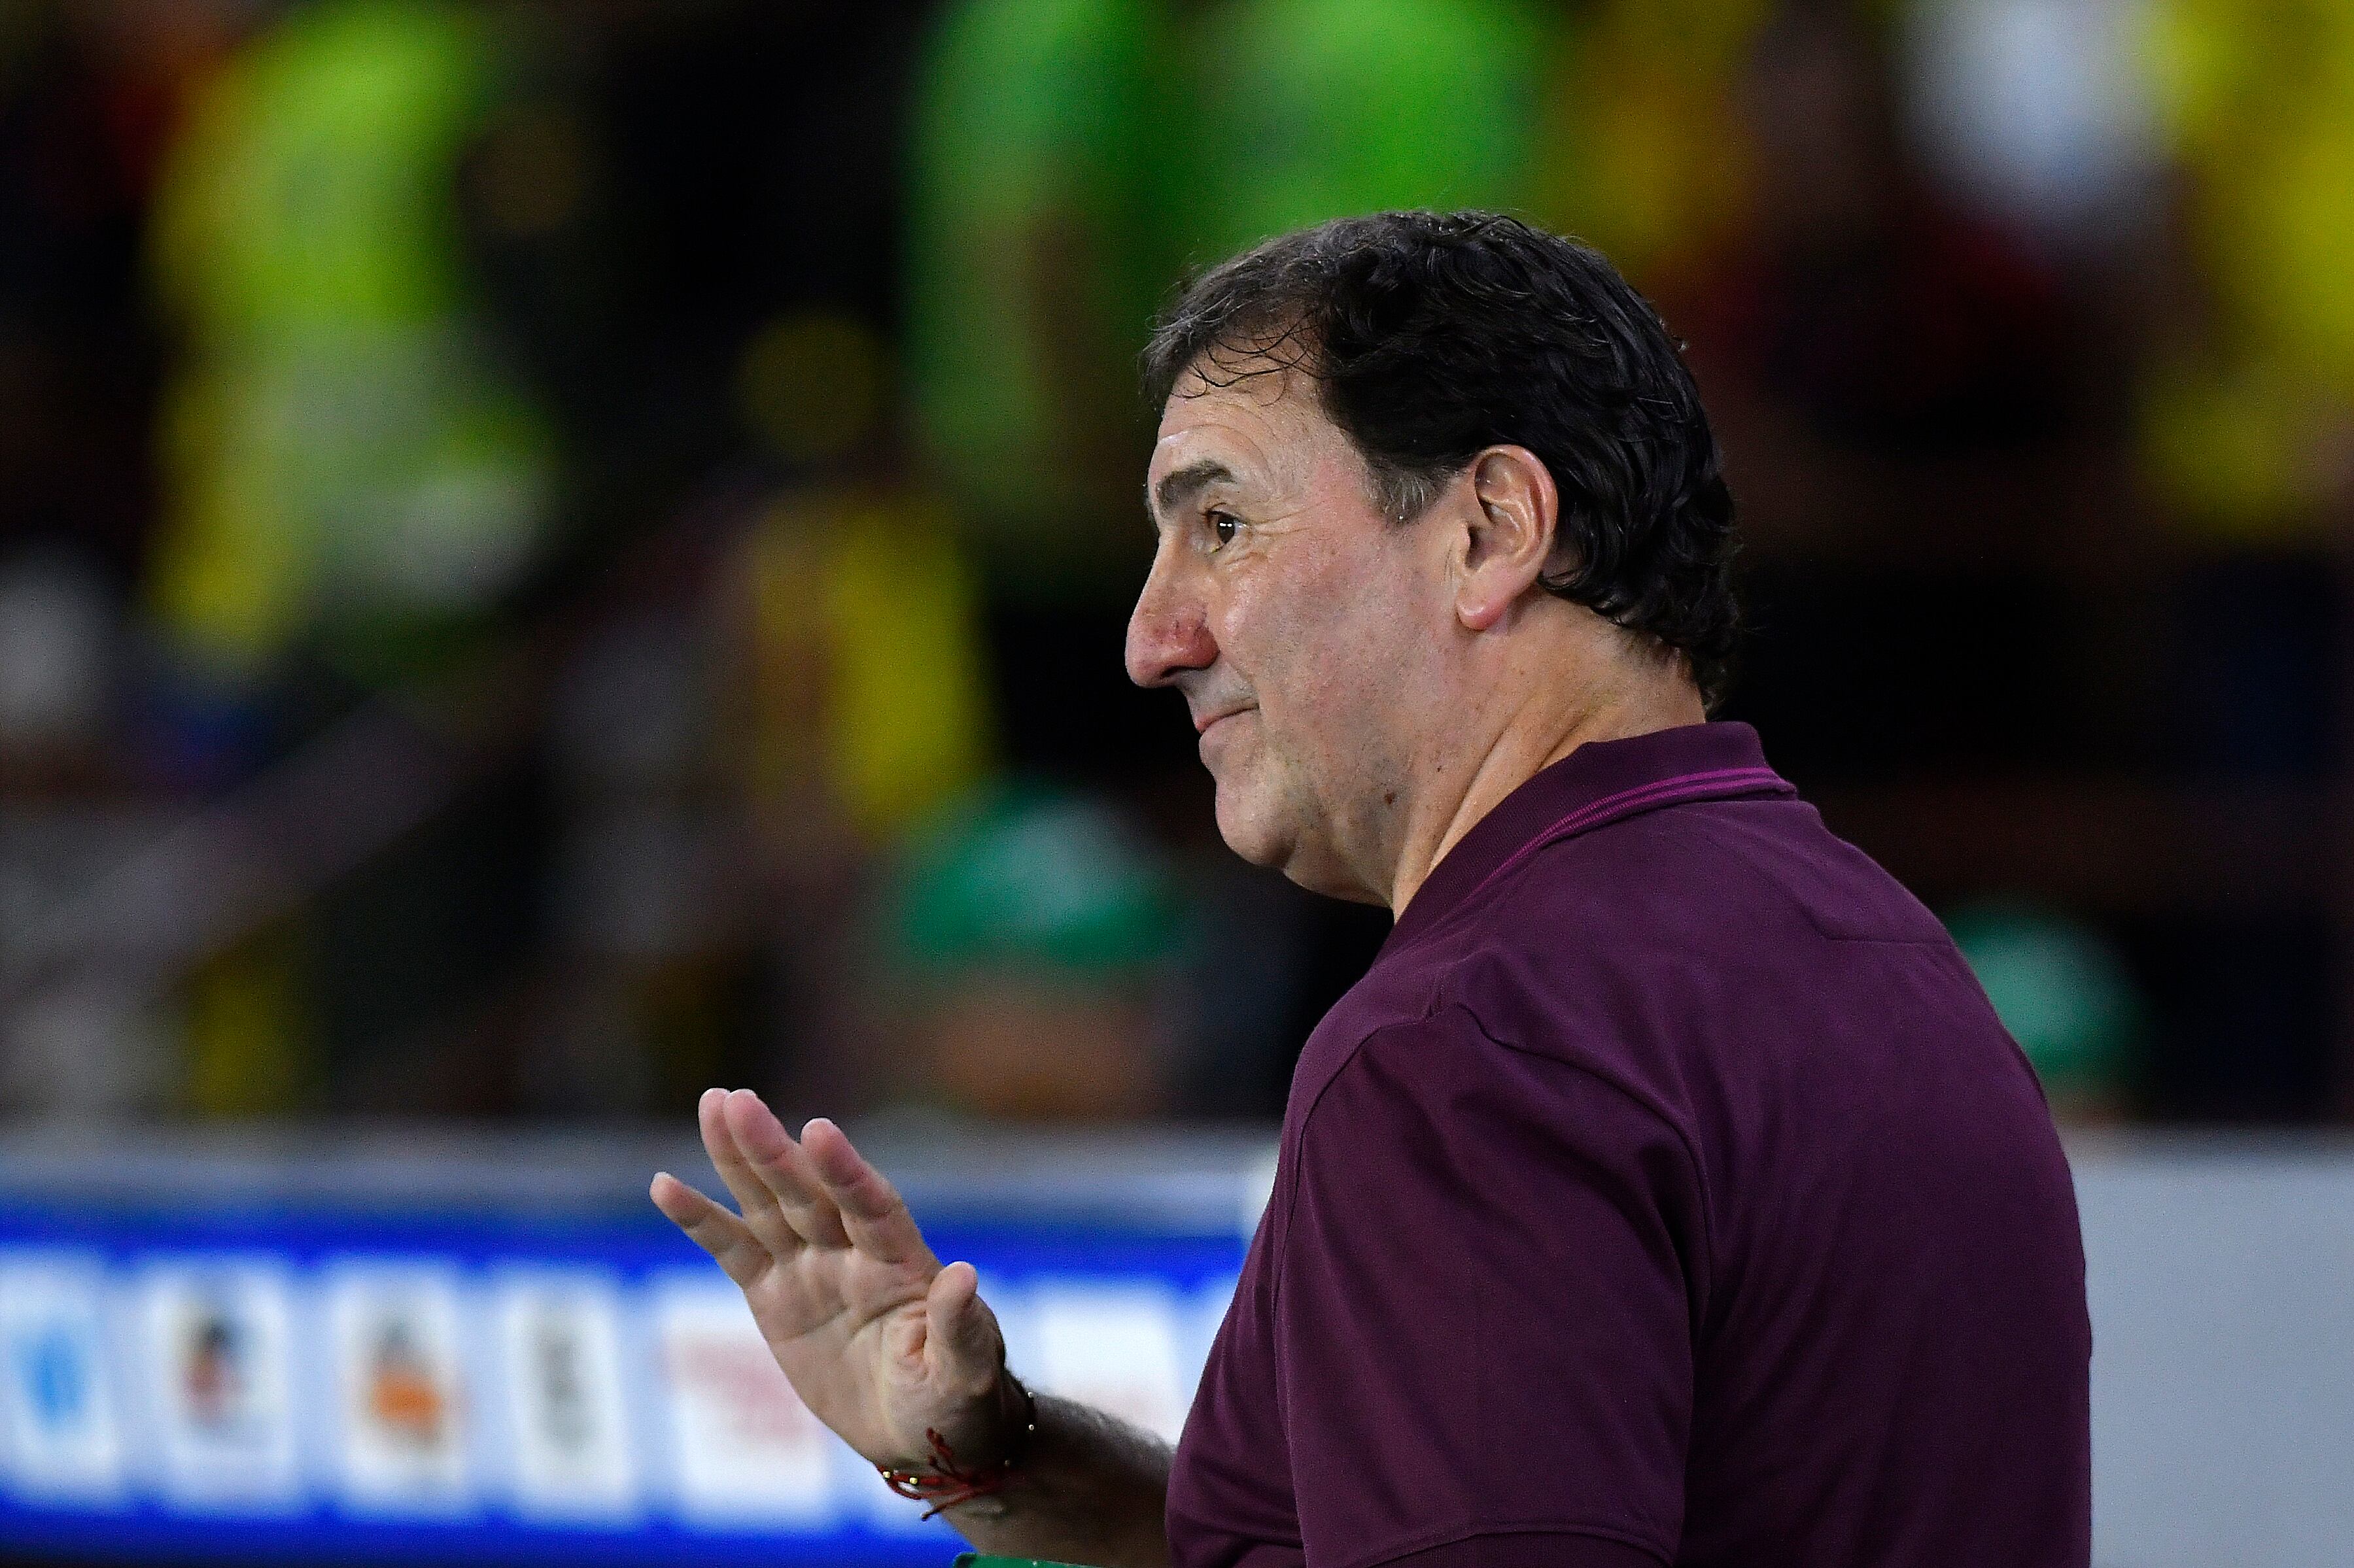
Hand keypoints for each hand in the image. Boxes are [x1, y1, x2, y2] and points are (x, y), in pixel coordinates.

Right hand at [650, 1088, 1016, 1470]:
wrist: (920, 1430)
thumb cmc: (956, 1397)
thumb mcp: (964, 1369)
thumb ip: (959, 1324)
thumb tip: (964, 1274)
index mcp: (901, 1261)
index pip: (870, 1204)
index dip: (844, 1170)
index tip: (817, 1131)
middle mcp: (853, 1250)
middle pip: (808, 1191)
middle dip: (773, 1150)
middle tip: (738, 1100)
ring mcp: (811, 1266)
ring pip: (767, 1204)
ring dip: (739, 1157)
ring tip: (713, 1104)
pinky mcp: (775, 1294)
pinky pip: (733, 1251)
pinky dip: (701, 1220)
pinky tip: (665, 1184)